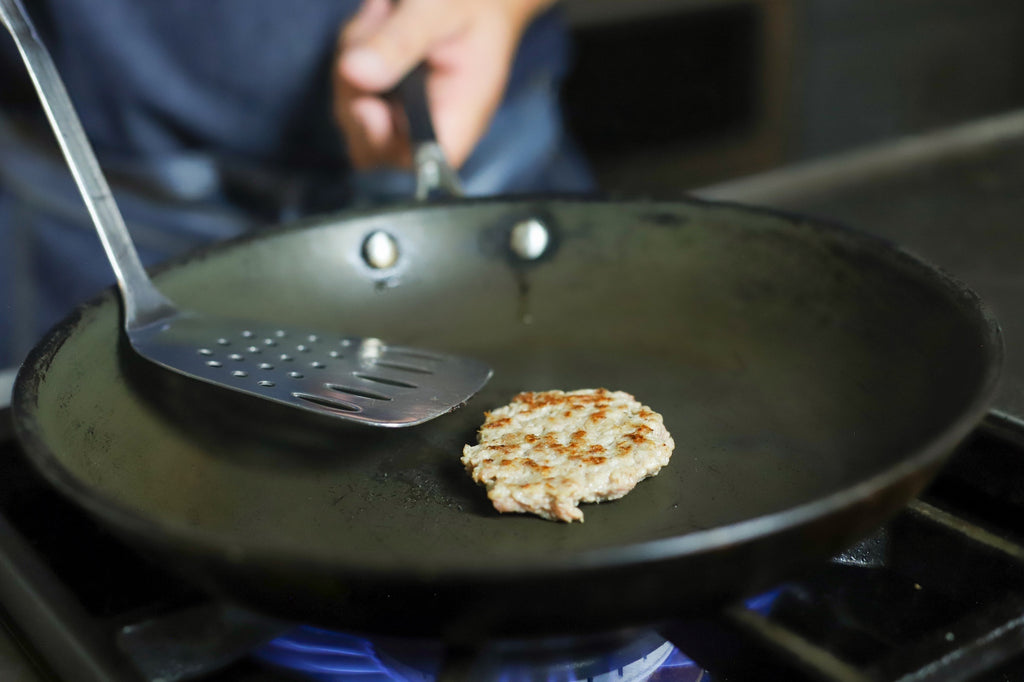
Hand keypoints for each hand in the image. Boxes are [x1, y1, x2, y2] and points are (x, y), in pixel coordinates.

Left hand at [333, 0, 553, 170]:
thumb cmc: (472, 2)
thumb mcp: (438, 10)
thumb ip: (400, 42)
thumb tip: (356, 73)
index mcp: (460, 116)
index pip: (417, 161)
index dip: (385, 143)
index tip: (368, 105)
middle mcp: (430, 124)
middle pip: (371, 144)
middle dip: (357, 91)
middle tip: (378, 35)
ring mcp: (404, 115)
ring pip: (350, 113)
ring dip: (353, 62)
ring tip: (386, 18)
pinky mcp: (385, 100)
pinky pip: (346, 90)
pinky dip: (351, 54)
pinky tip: (378, 25)